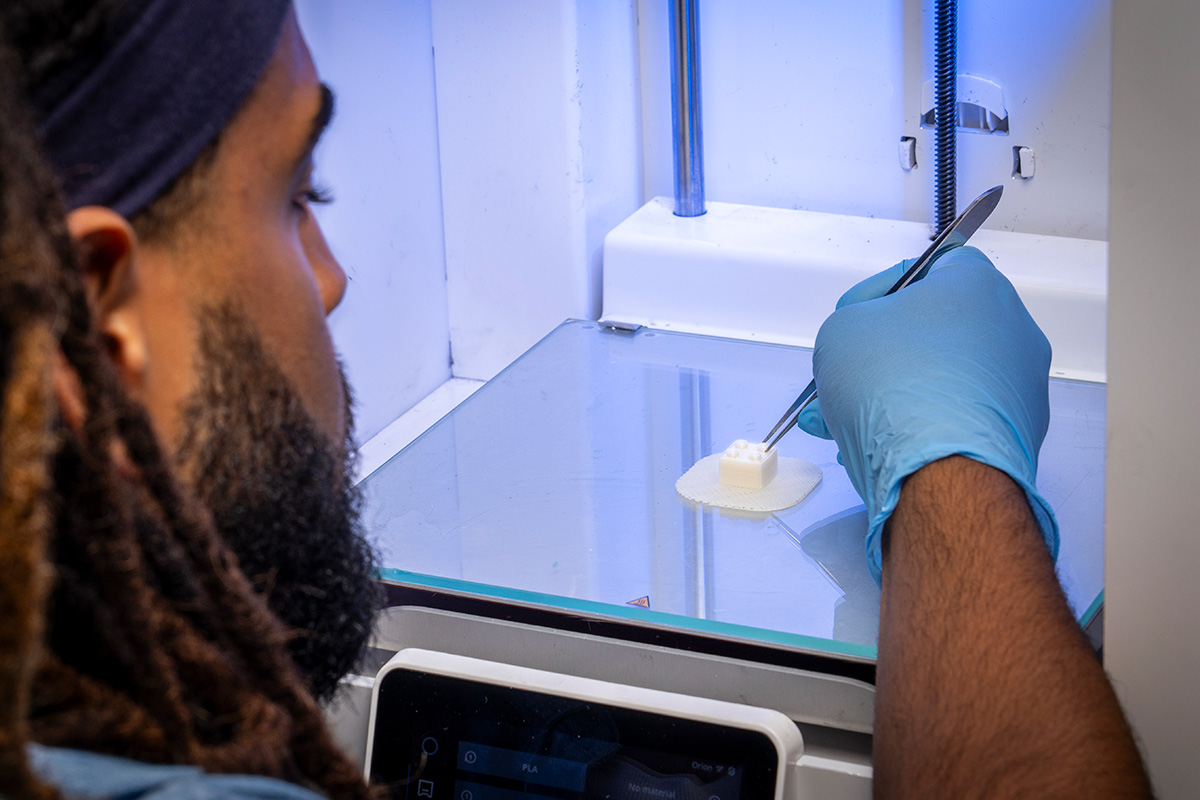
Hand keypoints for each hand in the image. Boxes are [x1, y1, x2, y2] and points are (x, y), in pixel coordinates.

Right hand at [796, 245, 1057, 583]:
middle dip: (883, 354)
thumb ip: (851, 322)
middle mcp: (1011, 328)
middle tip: (846, 374)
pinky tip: (880, 445)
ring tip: (846, 420)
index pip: (929, 267)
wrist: (940, 471)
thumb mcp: (840, 331)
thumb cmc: (898, 389)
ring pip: (944, 379)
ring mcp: (1020, 384)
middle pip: (935, 330)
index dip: (883, 290)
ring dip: (895, 394)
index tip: (857, 315)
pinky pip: (959, 418)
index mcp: (976, 284)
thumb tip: (860, 340)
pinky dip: (923, 427)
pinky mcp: (1017, 432)